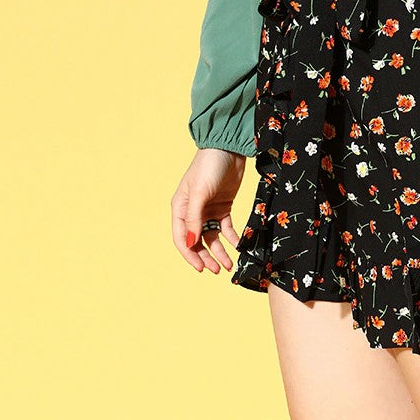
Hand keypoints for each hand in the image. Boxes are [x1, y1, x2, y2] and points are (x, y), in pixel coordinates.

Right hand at [171, 148, 245, 273]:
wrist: (229, 149)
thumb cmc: (208, 167)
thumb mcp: (200, 193)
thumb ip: (194, 219)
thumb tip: (191, 243)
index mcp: (180, 208)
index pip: (182, 238)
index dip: (190, 255)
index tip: (201, 268)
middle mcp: (192, 212)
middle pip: (197, 241)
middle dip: (206, 257)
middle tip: (216, 271)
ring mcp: (208, 211)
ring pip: (212, 238)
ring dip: (219, 253)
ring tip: (228, 266)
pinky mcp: (223, 208)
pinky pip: (226, 229)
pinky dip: (232, 239)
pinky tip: (238, 248)